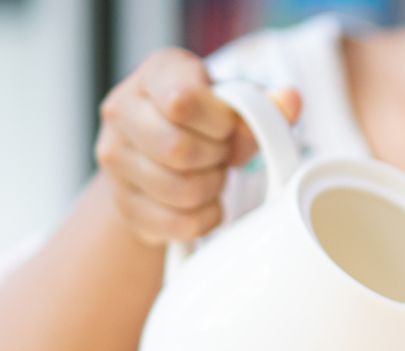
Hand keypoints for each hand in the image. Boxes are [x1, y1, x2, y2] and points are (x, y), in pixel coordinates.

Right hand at [95, 49, 302, 246]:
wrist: (162, 161)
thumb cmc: (203, 127)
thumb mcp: (231, 110)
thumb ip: (262, 107)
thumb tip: (290, 101)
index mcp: (155, 73)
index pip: (183, 101)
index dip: (219, 123)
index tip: (225, 127)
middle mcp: (122, 108)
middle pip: (179, 150)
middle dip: (216, 159)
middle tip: (220, 155)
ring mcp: (114, 157)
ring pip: (179, 190)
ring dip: (211, 189)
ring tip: (209, 175)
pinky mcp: (123, 203)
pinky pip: (179, 223)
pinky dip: (204, 218)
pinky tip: (203, 202)